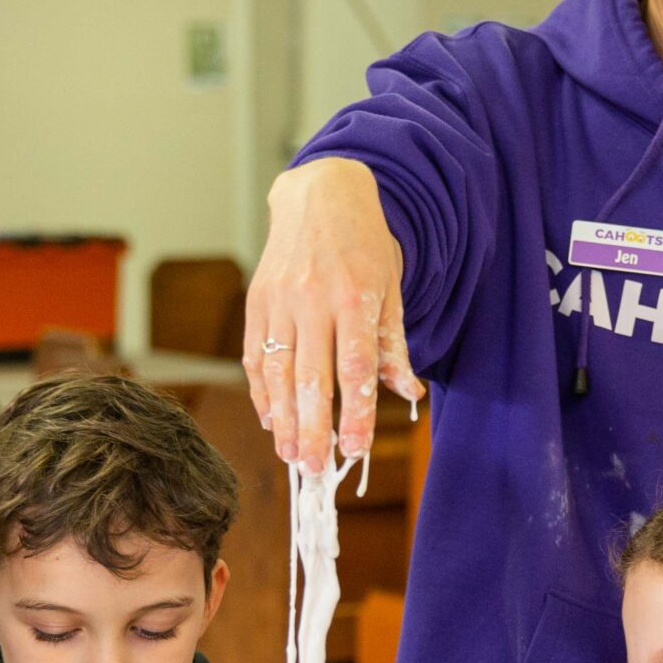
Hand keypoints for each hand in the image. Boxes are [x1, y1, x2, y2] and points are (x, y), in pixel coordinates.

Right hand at [244, 158, 422, 471]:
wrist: (321, 194)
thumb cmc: (363, 244)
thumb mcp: (390, 286)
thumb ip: (393, 343)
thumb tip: (407, 393)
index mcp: (353, 297)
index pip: (354, 367)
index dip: (354, 413)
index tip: (355, 449)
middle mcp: (311, 300)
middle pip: (311, 377)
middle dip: (313, 428)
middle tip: (316, 469)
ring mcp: (278, 301)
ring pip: (277, 372)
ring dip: (283, 419)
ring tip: (291, 455)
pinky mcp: (256, 302)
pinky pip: (254, 356)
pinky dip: (261, 393)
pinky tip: (271, 421)